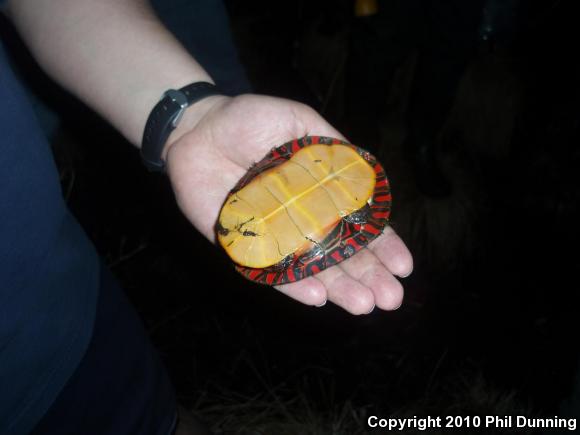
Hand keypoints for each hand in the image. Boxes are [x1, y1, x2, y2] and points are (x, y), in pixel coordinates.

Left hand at [166, 94, 412, 314]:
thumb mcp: (299, 123)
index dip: (382, 245)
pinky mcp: (244, 245)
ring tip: (363, 305)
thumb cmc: (249, 120)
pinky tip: (317, 297)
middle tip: (391, 299)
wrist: (198, 128)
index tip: (404, 266)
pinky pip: (270, 270)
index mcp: (319, 193)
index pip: (357, 225)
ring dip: (338, 288)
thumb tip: (366, 179)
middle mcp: (300, 220)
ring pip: (311, 269)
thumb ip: (331, 150)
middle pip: (340, 254)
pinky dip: (292, 284)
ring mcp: (274, 236)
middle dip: (368, 276)